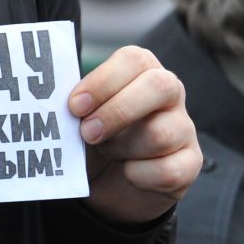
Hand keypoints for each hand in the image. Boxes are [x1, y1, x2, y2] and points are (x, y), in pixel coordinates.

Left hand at [68, 45, 200, 225]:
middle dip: (117, 111)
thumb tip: (52, 97)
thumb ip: (75, 103)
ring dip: (123, 148)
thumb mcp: (81, 116)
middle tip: (87, 133)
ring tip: (106, 152)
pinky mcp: (190, 164)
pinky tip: (127, 173)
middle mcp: (170, 92)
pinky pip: (169, 170)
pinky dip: (139, 176)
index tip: (74, 105)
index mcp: (142, 70)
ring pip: (161, 134)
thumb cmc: (94, 136)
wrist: (108, 184)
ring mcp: (184, 128)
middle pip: (158, 87)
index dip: (103, 81)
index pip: (133, 60)